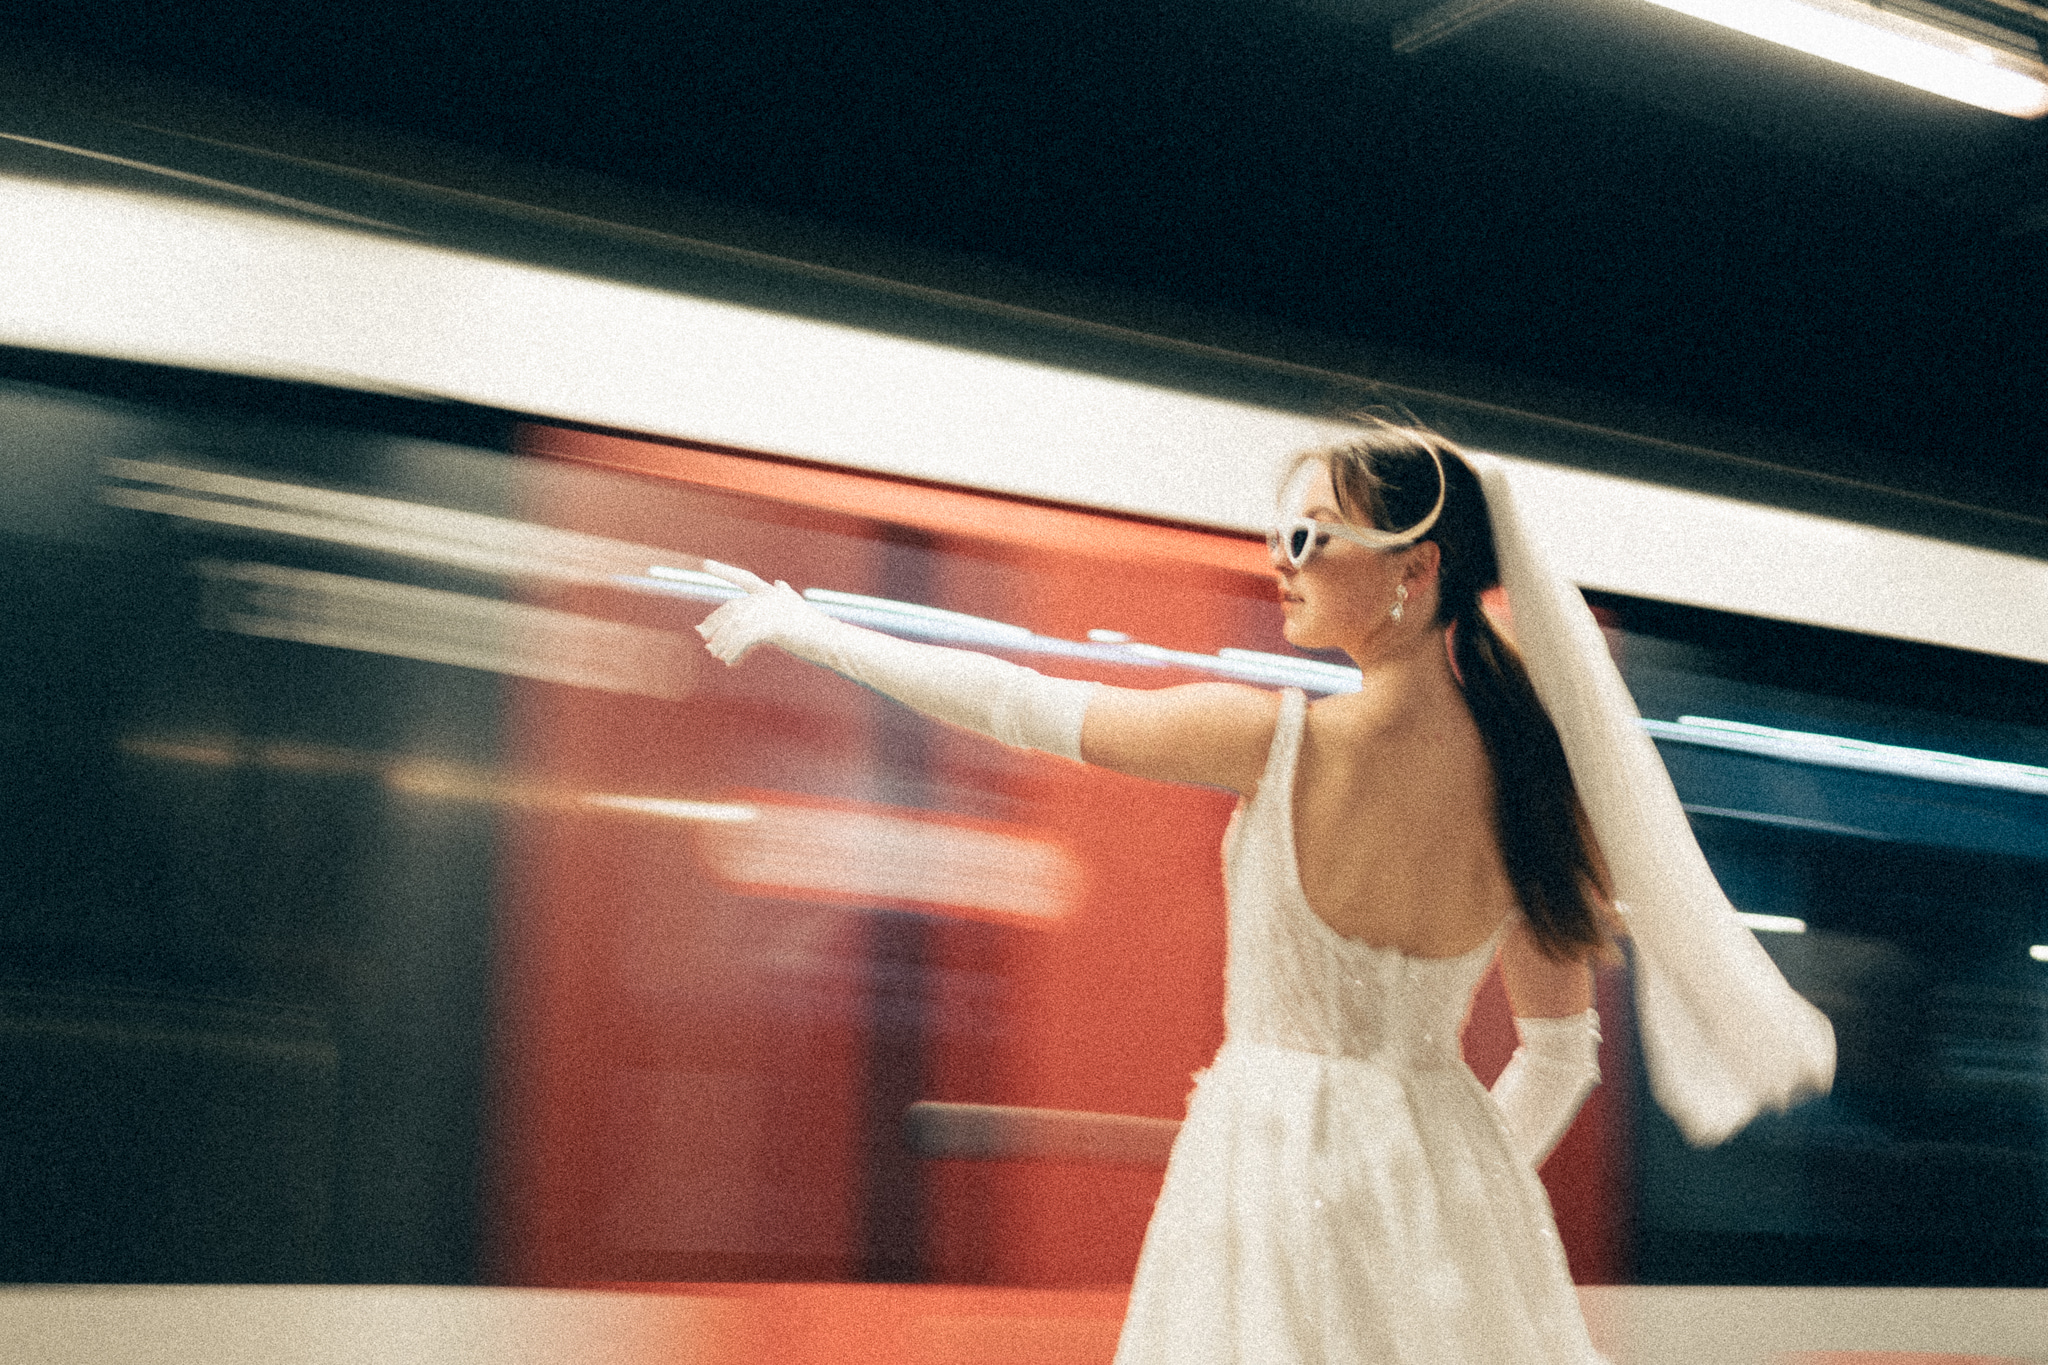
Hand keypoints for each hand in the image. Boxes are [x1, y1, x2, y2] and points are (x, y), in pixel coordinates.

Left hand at [694, 559, 825, 664]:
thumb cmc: (816, 630)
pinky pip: (744, 638)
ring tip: (715, 654)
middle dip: (715, 621)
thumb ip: (785, 596)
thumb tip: (778, 583)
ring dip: (723, 641)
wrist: (833, 642)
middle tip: (702, 635)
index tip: (705, 564)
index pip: (744, 578)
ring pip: (735, 625)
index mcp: (773, 594)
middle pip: (733, 607)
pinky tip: (728, 660)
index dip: (724, 571)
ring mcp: (771, 611)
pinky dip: (733, 650)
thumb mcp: (797, 609)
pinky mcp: (773, 627)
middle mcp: (770, 599)